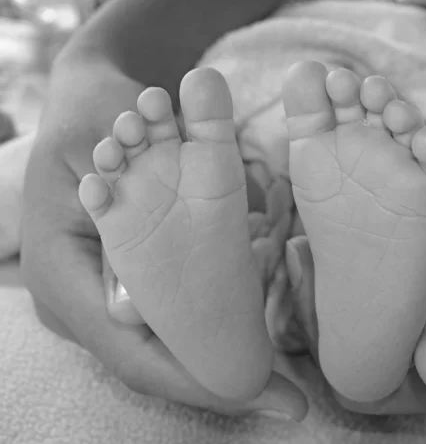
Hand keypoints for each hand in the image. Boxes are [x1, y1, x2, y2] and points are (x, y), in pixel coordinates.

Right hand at [19, 77, 306, 420]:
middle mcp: (80, 300)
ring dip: (220, 362)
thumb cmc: (92, 113)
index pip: (133, 353)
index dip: (198, 380)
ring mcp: (104, 295)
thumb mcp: (100, 141)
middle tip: (284, 401)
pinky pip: (171, 321)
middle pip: (154, 362)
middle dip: (219, 382)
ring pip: (165, 347)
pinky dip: (210, 334)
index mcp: (63, 276)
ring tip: (278, 385)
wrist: (92, 101)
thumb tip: (183, 254)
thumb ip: (129, 196)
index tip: (261, 395)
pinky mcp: (127, 281)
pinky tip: (254, 344)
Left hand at [301, 121, 425, 412]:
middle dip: (324, 321)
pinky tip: (325, 243)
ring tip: (306, 249)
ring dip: (327, 299)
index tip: (313, 292)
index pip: (388, 388)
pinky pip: (373, 304)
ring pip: (363, 335)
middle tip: (302, 260)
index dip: (341, 353)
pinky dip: (343, 280)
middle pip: (367, 364)